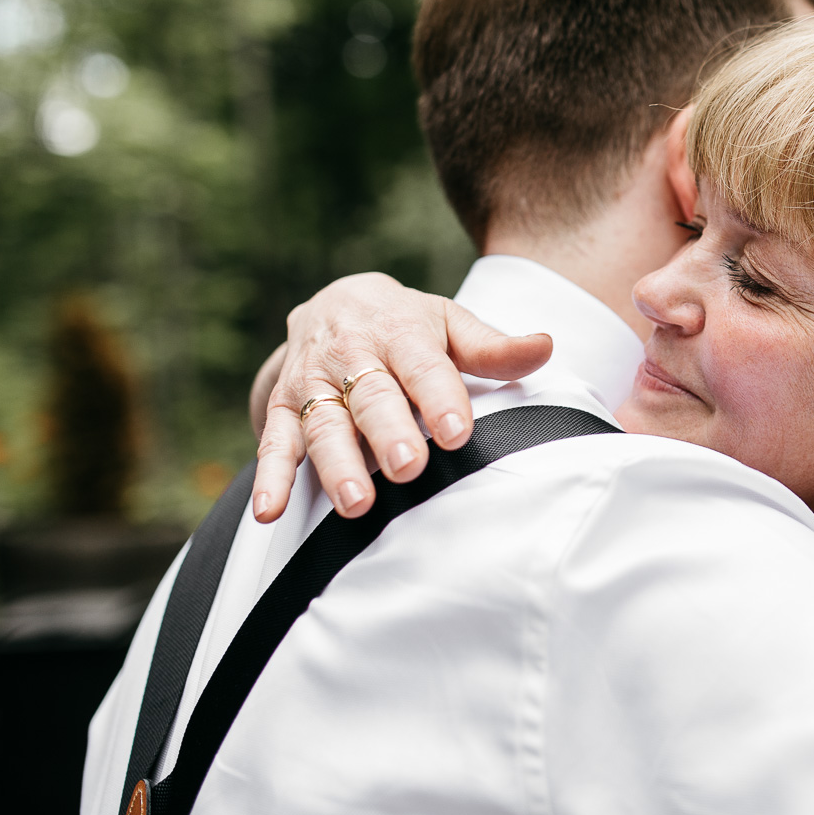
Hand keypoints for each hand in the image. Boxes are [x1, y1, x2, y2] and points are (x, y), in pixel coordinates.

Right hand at [249, 273, 553, 522]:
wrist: (334, 303)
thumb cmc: (406, 324)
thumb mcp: (449, 323)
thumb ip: (494, 346)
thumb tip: (545, 347)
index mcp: (400, 332)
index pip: (424, 366)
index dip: (440, 398)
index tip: (458, 432)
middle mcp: (352, 355)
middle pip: (371, 397)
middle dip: (388, 433)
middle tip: (408, 467)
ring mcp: (314, 383)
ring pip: (323, 425)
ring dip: (337, 464)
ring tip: (356, 503)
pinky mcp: (283, 409)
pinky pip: (274, 444)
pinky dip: (270, 479)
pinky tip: (268, 512)